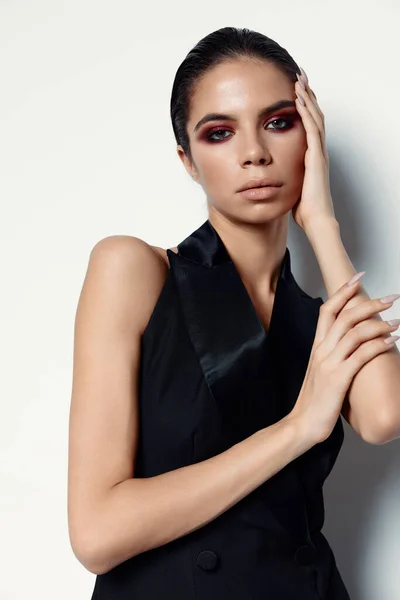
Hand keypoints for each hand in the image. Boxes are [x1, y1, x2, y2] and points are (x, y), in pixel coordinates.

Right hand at [289, 274, 399, 443]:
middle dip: (370, 303)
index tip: (358, 277)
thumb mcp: (322, 370)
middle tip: (391, 297)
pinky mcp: (338, 379)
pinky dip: (378, 345)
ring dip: (380, 323)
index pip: (327, 310)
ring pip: (355, 332)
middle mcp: (322, 350)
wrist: (302, 423)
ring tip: (398, 320)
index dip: (343, 291)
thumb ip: (333, 354)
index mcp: (317, 346)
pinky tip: (392, 342)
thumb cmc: (315, 399)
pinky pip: (361, 356)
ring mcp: (329, 364)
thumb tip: (352, 344)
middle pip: (345, 316)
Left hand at [291, 67, 335, 230]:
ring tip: (298, 79)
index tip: (294, 91)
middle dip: (306, 94)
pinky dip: (305, 113)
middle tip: (299, 75)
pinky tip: (298, 99)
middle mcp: (317, 151)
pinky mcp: (316, 157)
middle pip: (314, 115)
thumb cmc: (305, 208)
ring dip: (306, 97)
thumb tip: (269, 174)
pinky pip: (311, 129)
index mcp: (311, 156)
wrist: (316, 220)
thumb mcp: (291, 186)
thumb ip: (284, 175)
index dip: (303, 107)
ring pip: (314, 117)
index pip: (308, 125)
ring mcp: (318, 153)